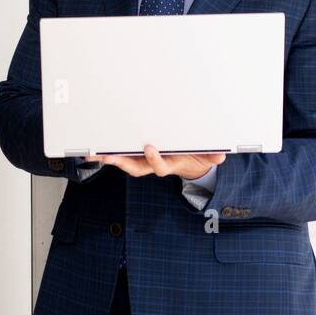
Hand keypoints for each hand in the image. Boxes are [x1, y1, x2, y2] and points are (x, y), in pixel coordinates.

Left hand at [86, 145, 225, 180]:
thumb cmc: (197, 156)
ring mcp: (145, 160)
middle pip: (136, 167)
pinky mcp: (139, 154)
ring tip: (95, 152)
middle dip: (122, 162)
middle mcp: (154, 164)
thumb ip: (213, 156)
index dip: (154, 159)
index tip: (150, 148)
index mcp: (170, 164)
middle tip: (108, 156)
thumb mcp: (209, 156)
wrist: (191, 163)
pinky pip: (123, 154)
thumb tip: (221, 156)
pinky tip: (97, 147)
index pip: (160, 166)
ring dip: (110, 158)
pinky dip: (109, 152)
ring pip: (126, 161)